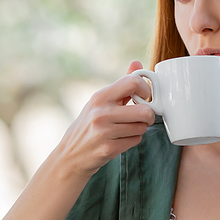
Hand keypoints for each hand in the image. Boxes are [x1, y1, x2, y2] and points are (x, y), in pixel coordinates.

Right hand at [55, 60, 155, 180]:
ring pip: (142, 127)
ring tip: (126, 129)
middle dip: (148, 115)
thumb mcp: (100, 101)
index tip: (144, 96)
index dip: (146, 89)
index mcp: (100, 97)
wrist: (70, 155)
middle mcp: (101, 113)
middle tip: (143, 117)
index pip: (133, 82)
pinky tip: (120, 139)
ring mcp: (104, 131)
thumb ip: (121, 84)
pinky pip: (135, 140)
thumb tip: (137, 63)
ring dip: (139, 129)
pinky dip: (132, 140)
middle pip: (144, 110)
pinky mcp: (108, 149)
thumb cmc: (88, 126)